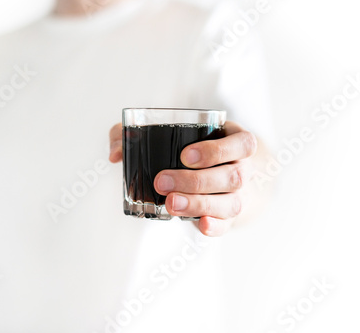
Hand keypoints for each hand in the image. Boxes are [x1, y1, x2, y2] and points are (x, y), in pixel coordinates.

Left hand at [109, 121, 257, 236]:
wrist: (226, 172)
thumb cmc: (194, 148)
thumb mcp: (176, 132)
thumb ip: (136, 134)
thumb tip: (116, 153)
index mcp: (236, 143)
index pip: (242, 144)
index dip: (217, 151)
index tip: (185, 156)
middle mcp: (244, 169)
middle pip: (232, 176)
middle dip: (195, 180)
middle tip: (162, 181)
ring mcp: (240, 196)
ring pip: (231, 203)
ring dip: (200, 204)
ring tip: (171, 203)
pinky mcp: (228, 218)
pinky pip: (228, 225)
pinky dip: (216, 226)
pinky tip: (201, 225)